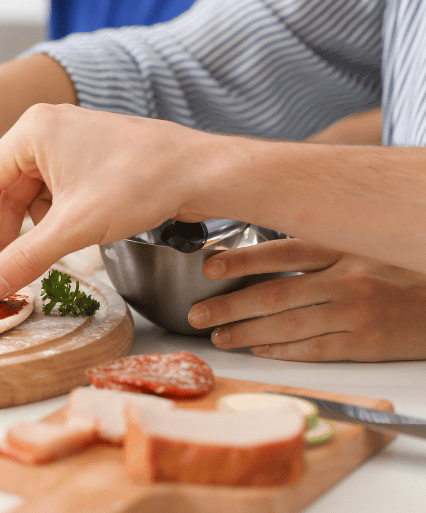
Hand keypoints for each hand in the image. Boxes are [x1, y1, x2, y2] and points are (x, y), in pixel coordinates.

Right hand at [0, 104, 212, 299]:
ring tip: (28, 262)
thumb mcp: (74, 227)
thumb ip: (24, 258)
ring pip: (28, 192)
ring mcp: (68, 140)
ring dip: (25, 229)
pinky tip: (59, 242)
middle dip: (0, 233)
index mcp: (31, 130)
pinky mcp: (88, 156)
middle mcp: (45, 128)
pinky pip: (53, 190)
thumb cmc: (141, 183)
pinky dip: (50, 219)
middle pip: (3, 188)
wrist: (202, 171)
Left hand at [188, 239, 425, 361]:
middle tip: (197, 314)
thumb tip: (262, 253)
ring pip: (287, 326)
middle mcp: (346, 280)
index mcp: (342, 248)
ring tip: (219, 336)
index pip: (281, 251)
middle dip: (229, 305)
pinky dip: (281, 351)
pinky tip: (258, 350)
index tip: (209, 267)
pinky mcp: (366, 344)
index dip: (241, 260)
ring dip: (246, 333)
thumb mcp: (361, 244)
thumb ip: (319, 247)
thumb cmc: (400, 270)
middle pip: (275, 293)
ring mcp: (355, 314)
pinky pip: (313, 349)